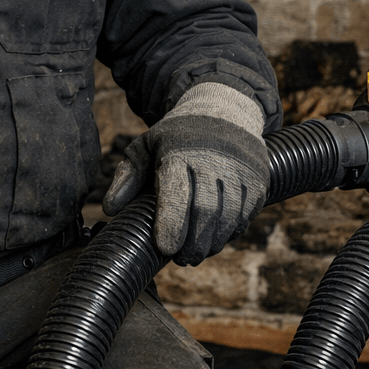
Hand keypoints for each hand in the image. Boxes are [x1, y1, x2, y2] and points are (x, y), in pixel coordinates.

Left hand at [102, 82, 269, 265]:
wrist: (224, 108)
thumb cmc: (177, 136)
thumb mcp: (146, 146)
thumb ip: (127, 177)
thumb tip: (111, 209)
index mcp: (179, 152)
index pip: (177, 192)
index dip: (172, 224)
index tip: (166, 248)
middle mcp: (213, 158)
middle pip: (206, 210)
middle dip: (193, 242)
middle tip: (182, 259)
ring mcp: (239, 169)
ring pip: (229, 217)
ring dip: (213, 242)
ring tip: (198, 253)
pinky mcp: (258, 178)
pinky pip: (246, 214)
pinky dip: (232, 232)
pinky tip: (217, 237)